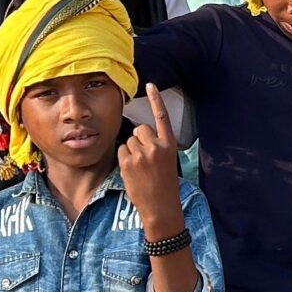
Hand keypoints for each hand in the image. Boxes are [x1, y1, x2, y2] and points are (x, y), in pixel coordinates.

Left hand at [117, 80, 184, 229]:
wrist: (161, 207)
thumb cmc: (165, 185)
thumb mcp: (168, 161)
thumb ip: (157, 145)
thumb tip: (140, 134)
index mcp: (169, 144)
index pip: (162, 117)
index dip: (155, 100)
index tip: (150, 85)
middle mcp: (156, 146)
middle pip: (140, 129)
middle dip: (139, 139)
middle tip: (145, 158)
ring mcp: (141, 154)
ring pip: (129, 140)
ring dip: (131, 150)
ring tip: (140, 168)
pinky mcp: (128, 163)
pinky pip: (121, 151)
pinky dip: (124, 159)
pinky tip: (133, 171)